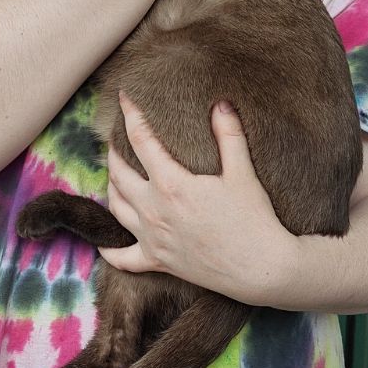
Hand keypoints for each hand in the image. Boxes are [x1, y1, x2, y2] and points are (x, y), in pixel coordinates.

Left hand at [98, 94, 299, 305]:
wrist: (261, 269)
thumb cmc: (254, 219)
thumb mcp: (243, 173)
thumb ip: (229, 135)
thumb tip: (220, 104)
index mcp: (171, 184)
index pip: (141, 140)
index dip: (131, 115)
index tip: (124, 98)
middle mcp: (153, 210)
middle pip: (119, 174)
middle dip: (114, 152)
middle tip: (116, 139)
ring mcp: (152, 238)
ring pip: (116, 207)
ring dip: (111, 188)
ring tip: (114, 175)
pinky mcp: (158, 262)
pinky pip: (123, 258)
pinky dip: (110, 250)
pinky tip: (105, 244)